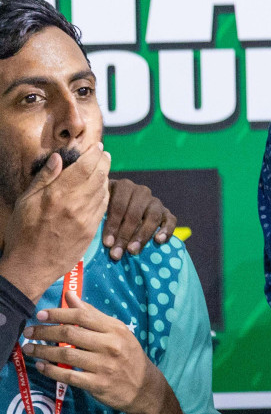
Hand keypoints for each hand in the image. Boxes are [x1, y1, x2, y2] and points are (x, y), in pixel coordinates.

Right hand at [0, 143, 109, 299]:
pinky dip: (105, 194)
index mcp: (58, 194)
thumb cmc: (22, 233)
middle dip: (103, 162)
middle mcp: (76, 204)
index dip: (94, 154)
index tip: (97, 147)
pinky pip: (103, 207)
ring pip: (103, 191)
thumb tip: (58, 157)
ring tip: (103, 168)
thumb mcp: (25, 201)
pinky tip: (101, 190)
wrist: (30, 266)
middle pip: (99, 176)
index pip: (85, 167)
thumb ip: (44, 178)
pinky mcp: (92, 230)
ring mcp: (87, 218)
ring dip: (105, 177)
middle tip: (103, 154)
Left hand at [25, 291, 167, 413]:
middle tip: (28, 332)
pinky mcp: (98, 384)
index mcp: (115, 329)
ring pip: (66, 354)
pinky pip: (69, 375)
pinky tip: (41, 366)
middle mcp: (110, 345)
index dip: (58, 314)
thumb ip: (92, 314)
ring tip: (29, 349)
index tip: (40, 315)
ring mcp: (104, 366)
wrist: (144, 386)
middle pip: (71, 334)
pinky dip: (52, 370)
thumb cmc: (127, 355)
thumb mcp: (116, 331)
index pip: (82, 317)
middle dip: (45, 332)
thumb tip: (69, 296)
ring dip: (43, 351)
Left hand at [102, 177, 176, 260]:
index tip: (107, 243)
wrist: (121, 211)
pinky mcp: (166, 212)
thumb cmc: (103, 212)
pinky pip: (171, 220)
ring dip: (143, 235)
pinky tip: (159, 241)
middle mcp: (140, 191)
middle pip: (135, 213)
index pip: (118, 205)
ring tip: (133, 251)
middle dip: (125, 235)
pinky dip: (166, 230)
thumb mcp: (97, 209)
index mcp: (122, 186)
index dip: (113, 225)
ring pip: (153, 217)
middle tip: (117, 253)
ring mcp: (155, 201)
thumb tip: (89, 235)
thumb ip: (96, 216)